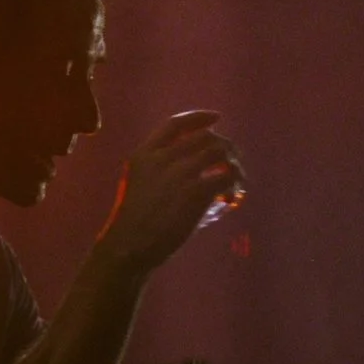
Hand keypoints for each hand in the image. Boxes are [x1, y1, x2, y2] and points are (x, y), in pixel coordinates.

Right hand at [95, 110, 244, 273]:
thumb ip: (163, 169)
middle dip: (225, 147)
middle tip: (232, 164)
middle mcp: (161, 158)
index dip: (199, 117)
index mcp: (144, 154)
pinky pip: (227, 176)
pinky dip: (234, 186)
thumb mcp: (139, 184)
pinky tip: (230, 199)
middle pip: (205, 137)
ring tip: (235, 183)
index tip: (217, 117)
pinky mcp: (194, 192)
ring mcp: (178, 173)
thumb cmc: (133, 222)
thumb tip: (203, 166)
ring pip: (221, 153)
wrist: (128, 246)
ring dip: (234, 165)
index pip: (175, 124)